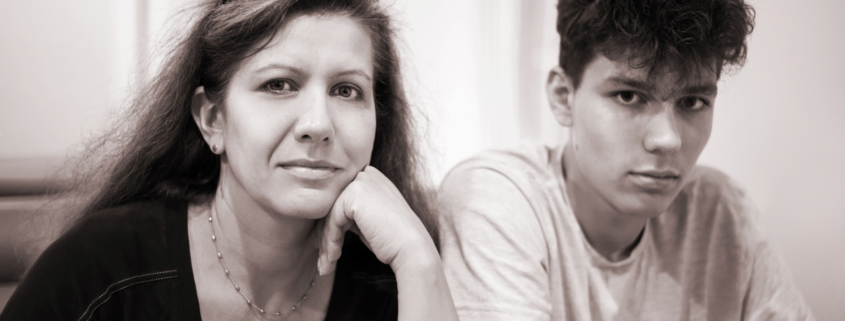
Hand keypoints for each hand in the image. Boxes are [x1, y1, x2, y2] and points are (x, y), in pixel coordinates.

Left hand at [317, 166, 436, 275]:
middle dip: (325, 236)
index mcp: (371, 177)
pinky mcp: (354, 195)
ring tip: (326, 266)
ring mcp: (360, 182)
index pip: (340, 201)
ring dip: (326, 244)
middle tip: (322, 261)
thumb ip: (350, 214)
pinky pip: (332, 221)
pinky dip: (330, 242)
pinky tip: (333, 259)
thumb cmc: (392, 240)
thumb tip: (322, 224)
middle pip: (332, 207)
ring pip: (329, 216)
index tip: (326, 249)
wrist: (411, 249)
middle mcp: (366, 174)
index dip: (330, 226)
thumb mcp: (368, 220)